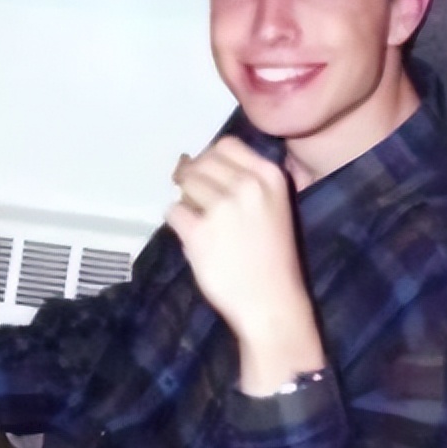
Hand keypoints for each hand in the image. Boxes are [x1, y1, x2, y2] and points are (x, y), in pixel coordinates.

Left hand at [166, 136, 324, 393]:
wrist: (272, 303)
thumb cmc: (273, 257)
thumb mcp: (273, 205)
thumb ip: (246, 180)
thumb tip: (194, 160)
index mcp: (269, 176)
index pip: (226, 144)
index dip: (211, 159)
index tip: (210, 177)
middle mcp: (247, 184)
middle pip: (202, 162)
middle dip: (195, 178)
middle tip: (200, 202)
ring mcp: (222, 207)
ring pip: (185, 184)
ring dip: (187, 201)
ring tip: (201, 223)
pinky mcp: (199, 231)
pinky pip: (173, 212)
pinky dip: (178, 223)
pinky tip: (193, 238)